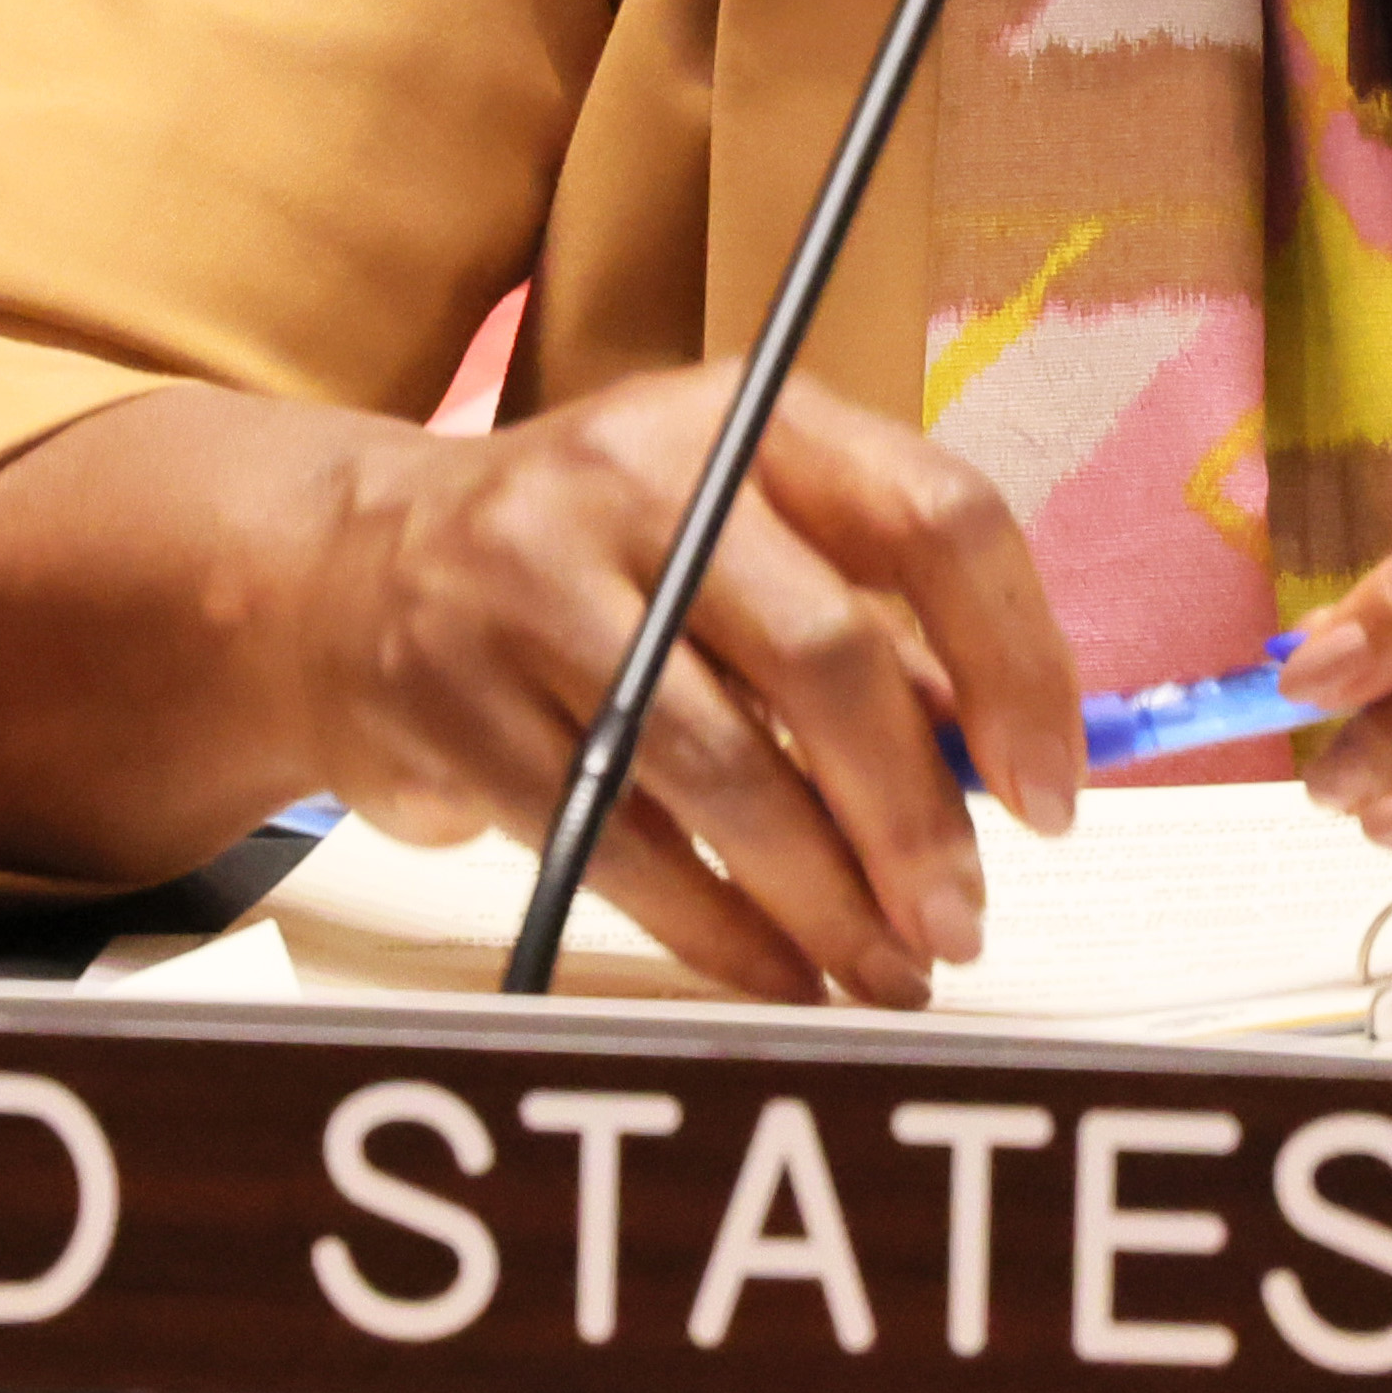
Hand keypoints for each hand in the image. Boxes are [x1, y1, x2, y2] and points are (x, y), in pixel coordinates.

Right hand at [275, 368, 1088, 1010]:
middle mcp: (641, 476)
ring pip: (723, 768)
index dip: (1018, 663)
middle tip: (963, 922)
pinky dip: (719, 930)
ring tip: (890, 973)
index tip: (1051, 796)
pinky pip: (620, 844)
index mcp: (749, 417)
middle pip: (830, 655)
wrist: (339, 572)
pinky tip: (781, 975)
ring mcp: (532, 581)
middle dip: (916, 816)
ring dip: (827, 897)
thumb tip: (1004, 761)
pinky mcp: (455, 698)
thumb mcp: (735, 539)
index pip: (934, 514)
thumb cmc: (594, 566)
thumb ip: (873, 625)